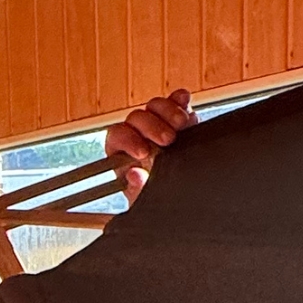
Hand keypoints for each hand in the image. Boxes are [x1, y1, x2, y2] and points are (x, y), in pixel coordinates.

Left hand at [105, 89, 197, 203]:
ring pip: (154, 106)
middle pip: (136, 118)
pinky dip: (181, 100)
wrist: (184, 202)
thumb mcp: (145, 202)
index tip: (143, 152)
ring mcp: (159, 125)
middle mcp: (139, 136)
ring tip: (183, 124)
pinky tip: (186, 102)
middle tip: (169, 139)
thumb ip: (137, 191)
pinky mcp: (179, 120)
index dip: (128, 140)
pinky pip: (176, 102)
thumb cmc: (157, 201)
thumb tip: (133, 174)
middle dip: (152, 126)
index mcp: (123, 155)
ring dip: (168, 111)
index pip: (116, 137)